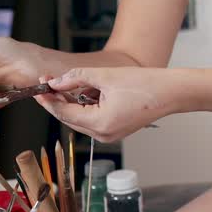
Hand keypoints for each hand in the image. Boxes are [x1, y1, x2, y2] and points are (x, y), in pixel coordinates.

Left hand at [33, 67, 178, 142]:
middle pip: (70, 118)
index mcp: (99, 124)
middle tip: (49, 81)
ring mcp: (110, 135)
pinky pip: (93, 119)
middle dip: (59, 100)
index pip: (63, 113)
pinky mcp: (116, 130)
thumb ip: (76, 79)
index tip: (39, 86)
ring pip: (81, 119)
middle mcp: (103, 135)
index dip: (48, 99)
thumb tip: (55, 83)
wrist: (172, 92)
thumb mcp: (106, 76)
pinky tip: (87, 91)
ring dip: (73, 102)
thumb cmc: (145, 84)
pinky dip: (87, 106)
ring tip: (71, 83)